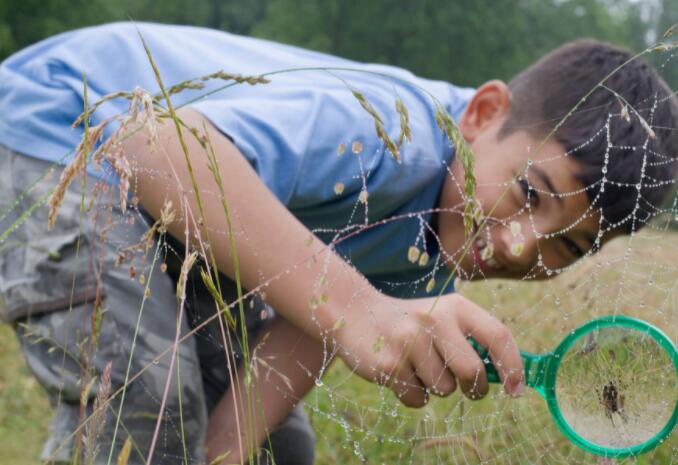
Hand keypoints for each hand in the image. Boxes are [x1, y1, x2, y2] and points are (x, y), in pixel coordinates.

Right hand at [332, 293, 524, 406]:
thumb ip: (474, 343)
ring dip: (435, 387)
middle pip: (472, 371)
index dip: (513, 366)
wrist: (358, 315)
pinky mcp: (389, 362)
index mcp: (456, 306)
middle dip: (473, 388)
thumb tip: (512, 378)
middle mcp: (434, 318)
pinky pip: (417, 399)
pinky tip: (400, 373)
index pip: (497, 335)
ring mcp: (409, 339)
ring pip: (444, 389)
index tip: (516, 390)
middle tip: (464, 385)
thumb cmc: (414, 326)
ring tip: (418, 366)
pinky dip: (413, 395)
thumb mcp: (445, 321)